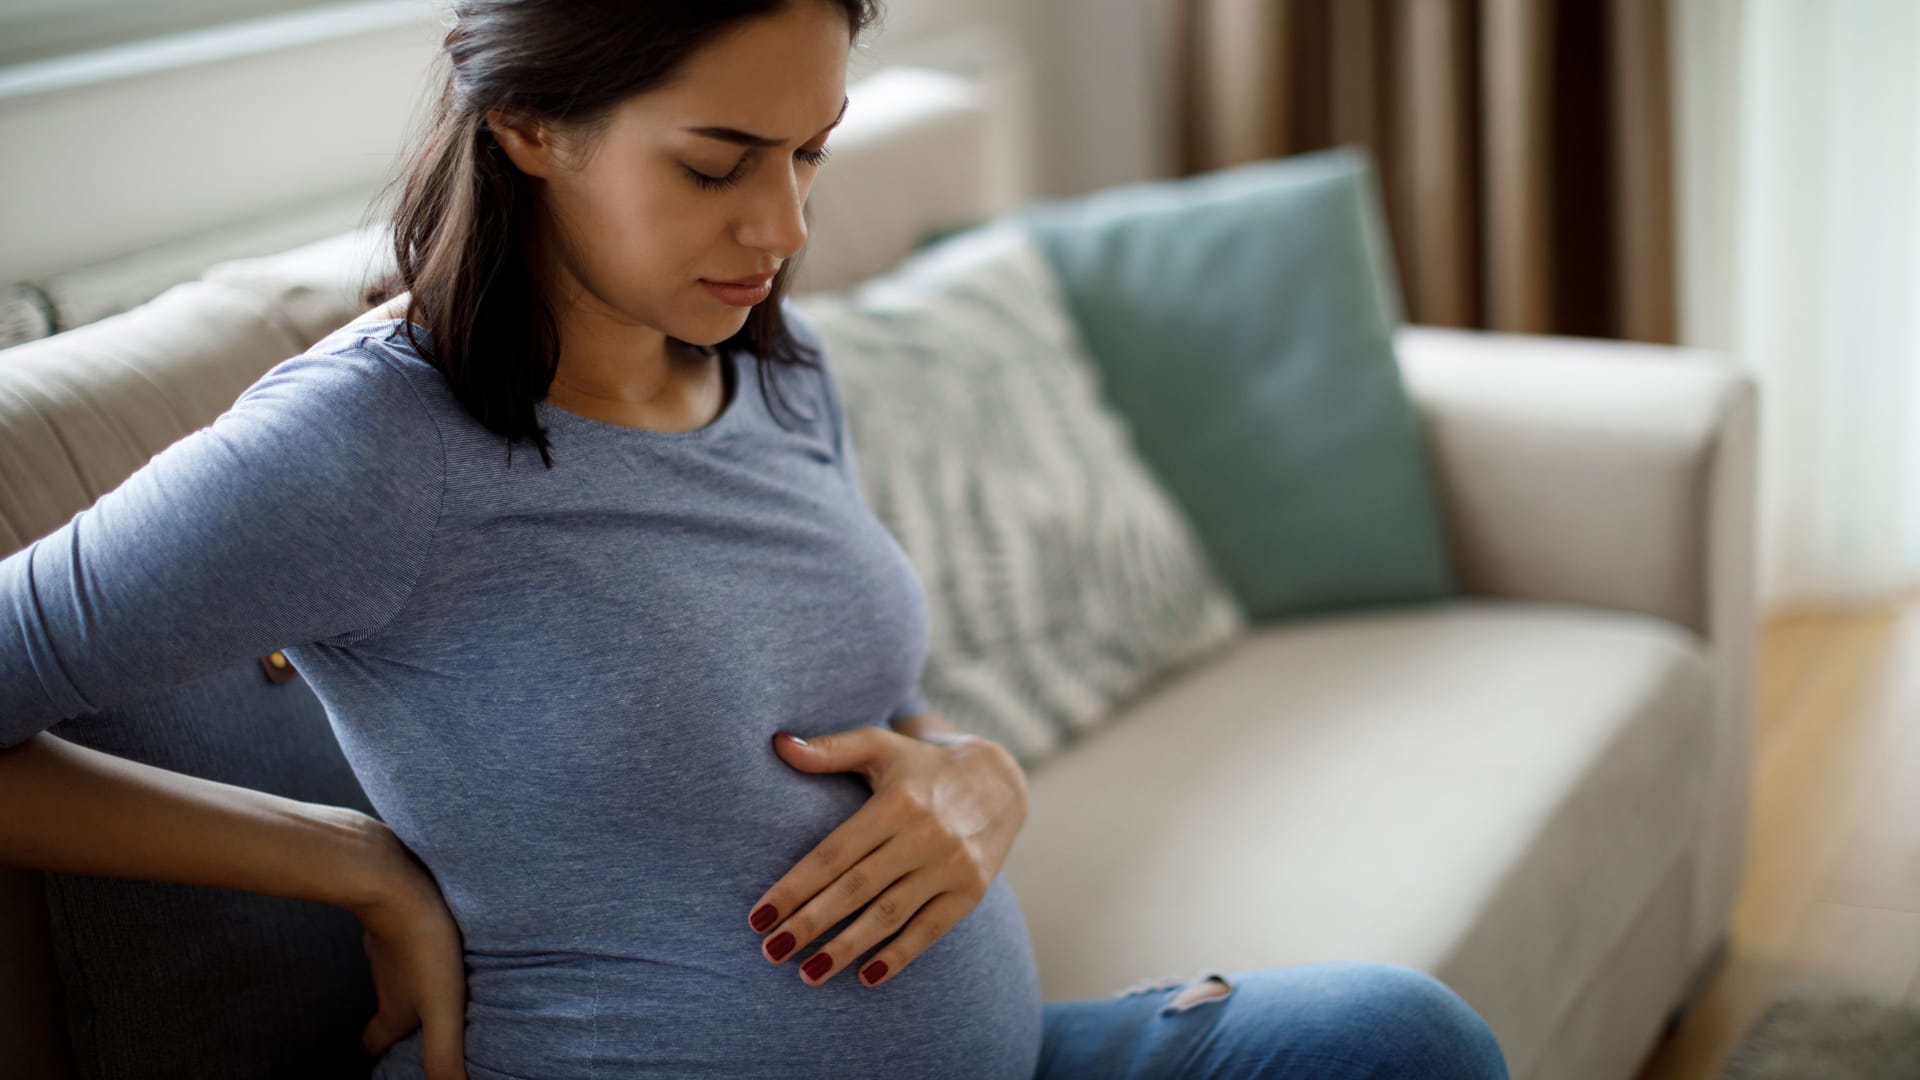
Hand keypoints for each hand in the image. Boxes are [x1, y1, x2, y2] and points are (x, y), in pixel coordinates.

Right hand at [350, 820, 468, 1079]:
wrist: (394, 881)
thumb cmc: (423, 945)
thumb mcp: (443, 1008)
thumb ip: (444, 1055)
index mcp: (393, 1008)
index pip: (375, 1041)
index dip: (381, 1051)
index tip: (387, 1056)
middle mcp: (384, 979)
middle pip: (386, 1006)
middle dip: (400, 1016)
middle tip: (420, 1018)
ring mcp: (386, 943)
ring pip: (394, 969)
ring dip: (412, 977)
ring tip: (438, 977)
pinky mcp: (395, 911)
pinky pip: (403, 932)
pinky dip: (416, 939)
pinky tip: (439, 930)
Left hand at [749, 721, 1027, 987]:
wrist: (1000, 782)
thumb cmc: (922, 766)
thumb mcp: (880, 746)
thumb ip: (830, 750)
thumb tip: (778, 744)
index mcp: (896, 803)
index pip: (834, 853)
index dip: (794, 887)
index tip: (758, 916)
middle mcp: (925, 835)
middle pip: (856, 889)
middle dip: (810, 923)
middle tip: (771, 950)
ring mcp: (950, 866)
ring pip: (889, 915)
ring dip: (846, 948)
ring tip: (807, 974)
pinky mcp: (971, 891)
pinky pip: (930, 930)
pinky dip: (899, 956)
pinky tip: (866, 977)